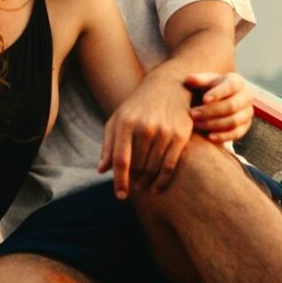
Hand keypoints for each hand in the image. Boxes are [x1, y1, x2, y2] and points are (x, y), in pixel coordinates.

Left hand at [98, 73, 193, 196]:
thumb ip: (108, 145)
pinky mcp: (180, 135)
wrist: (168, 87)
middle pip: (138, 167)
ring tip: (144, 187)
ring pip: (153, 169)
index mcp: (125, 123)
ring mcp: (164, 131)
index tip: (121, 196)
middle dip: (134, 181)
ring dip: (147, 183)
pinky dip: (163, 181)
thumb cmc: (138, 107)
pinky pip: (170, 166)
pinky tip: (157, 187)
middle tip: (134, 187)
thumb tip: (101, 170)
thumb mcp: (118, 120)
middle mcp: (144, 127)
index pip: (120, 160)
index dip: (120, 181)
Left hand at [185, 71, 253, 142]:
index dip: (218, 93)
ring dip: (213, 124)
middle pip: (231, 106)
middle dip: (210, 111)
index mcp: (237, 82)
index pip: (231, 86)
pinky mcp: (245, 126)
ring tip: (196, 124)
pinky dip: (223, 136)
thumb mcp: (205, 81)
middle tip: (193, 114)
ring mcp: (247, 113)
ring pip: (233, 121)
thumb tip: (189, 79)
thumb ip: (198, 80)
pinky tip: (209, 136)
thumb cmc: (211, 88)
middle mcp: (246, 97)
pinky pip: (236, 133)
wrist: (219, 100)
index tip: (204, 99)